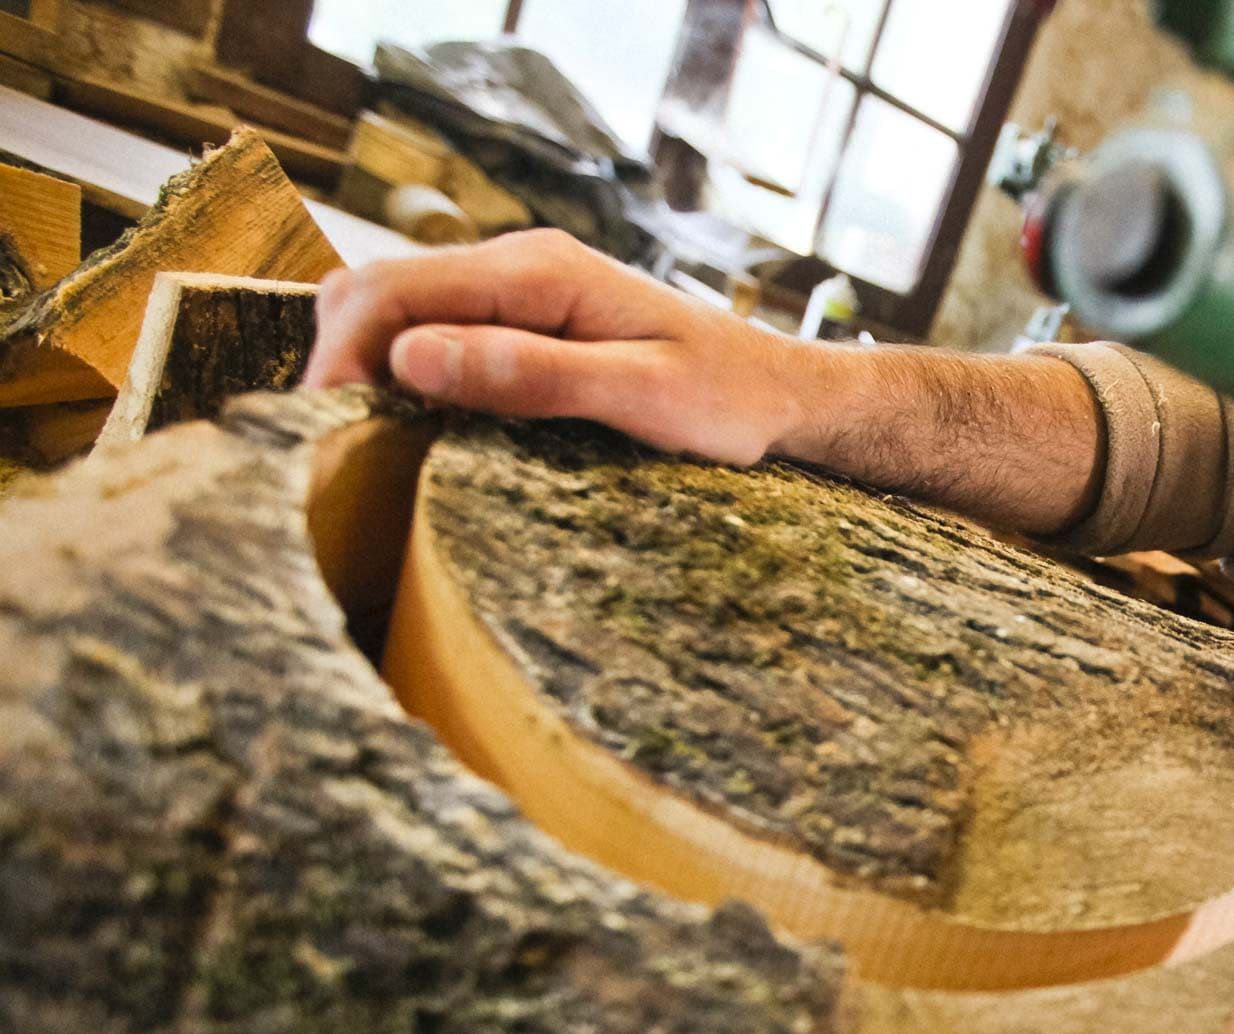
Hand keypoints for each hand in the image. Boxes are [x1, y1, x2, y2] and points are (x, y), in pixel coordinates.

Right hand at [303, 228, 809, 464]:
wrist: (782, 391)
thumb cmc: (728, 399)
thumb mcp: (639, 396)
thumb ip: (530, 375)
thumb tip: (415, 359)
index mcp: (538, 271)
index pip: (394, 291)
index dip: (343, 354)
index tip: (323, 423)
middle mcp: (520, 263)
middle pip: (380, 289)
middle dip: (337, 355)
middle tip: (326, 442)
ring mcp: (521, 288)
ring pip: (400, 307)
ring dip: (363, 361)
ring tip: (352, 434)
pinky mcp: (528, 319)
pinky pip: (438, 330)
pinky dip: (402, 368)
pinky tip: (404, 420)